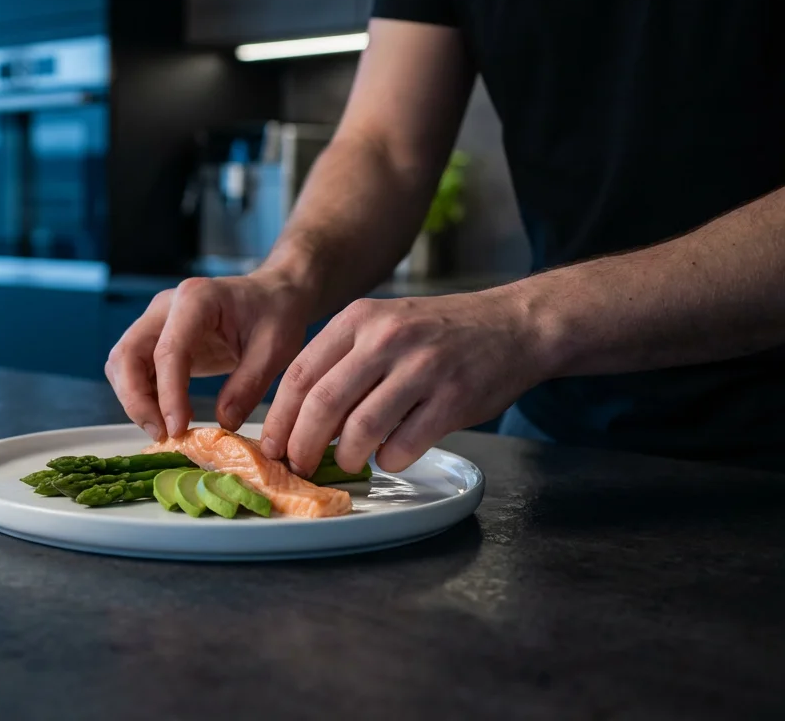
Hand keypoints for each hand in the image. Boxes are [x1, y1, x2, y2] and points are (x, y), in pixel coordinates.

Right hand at [105, 272, 311, 440]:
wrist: (272, 295)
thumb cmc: (275, 315)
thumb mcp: (275, 350)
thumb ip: (249, 385)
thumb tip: (224, 423)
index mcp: (196, 299)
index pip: (168, 350)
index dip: (168, 394)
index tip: (177, 430)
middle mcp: (165, 306)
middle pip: (128, 354)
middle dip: (136, 400)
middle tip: (163, 435)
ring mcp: (155, 321)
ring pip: (122, 363)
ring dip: (134, 400)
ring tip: (165, 430)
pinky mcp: (155, 338)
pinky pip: (133, 369)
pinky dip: (141, 396)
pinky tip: (166, 416)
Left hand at [259, 289, 550, 474]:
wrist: (513, 325)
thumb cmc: (437, 334)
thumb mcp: (382, 327)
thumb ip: (342, 363)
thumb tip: (297, 422)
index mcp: (358, 319)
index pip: (299, 374)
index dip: (279, 419)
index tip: (271, 446)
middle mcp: (386, 338)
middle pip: (323, 405)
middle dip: (303, 446)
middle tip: (300, 466)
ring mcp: (422, 367)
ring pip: (361, 429)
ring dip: (347, 458)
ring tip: (349, 462)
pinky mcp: (452, 398)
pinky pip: (403, 445)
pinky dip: (389, 460)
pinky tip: (391, 455)